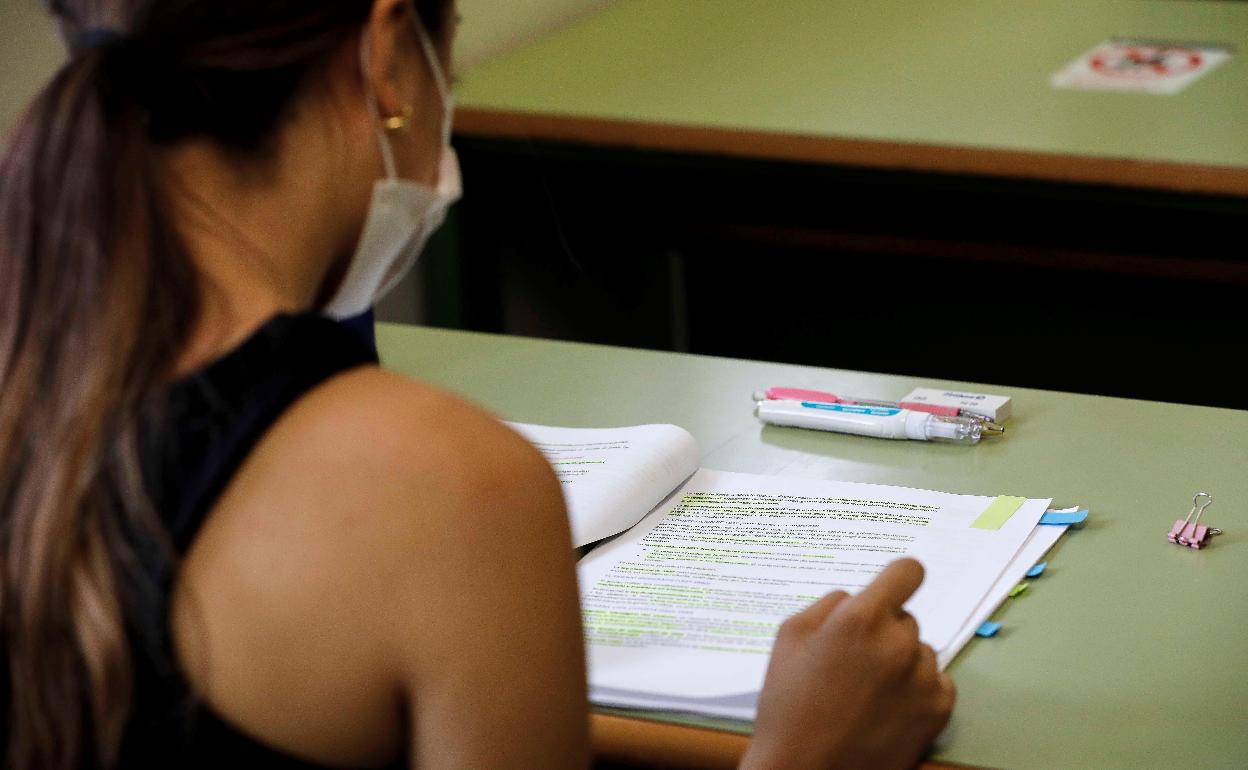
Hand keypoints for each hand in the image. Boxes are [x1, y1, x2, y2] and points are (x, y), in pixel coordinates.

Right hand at [742, 559, 954, 769]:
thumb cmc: (790, 706)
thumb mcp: (790, 636)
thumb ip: (829, 605)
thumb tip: (855, 597)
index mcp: (860, 620)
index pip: (908, 572)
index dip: (899, 578)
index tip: (893, 588)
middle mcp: (898, 643)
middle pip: (905, 618)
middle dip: (884, 631)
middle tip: (854, 661)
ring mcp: (922, 678)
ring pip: (920, 650)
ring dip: (901, 661)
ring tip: (866, 691)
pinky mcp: (938, 710)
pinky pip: (937, 681)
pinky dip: (917, 689)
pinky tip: (886, 707)